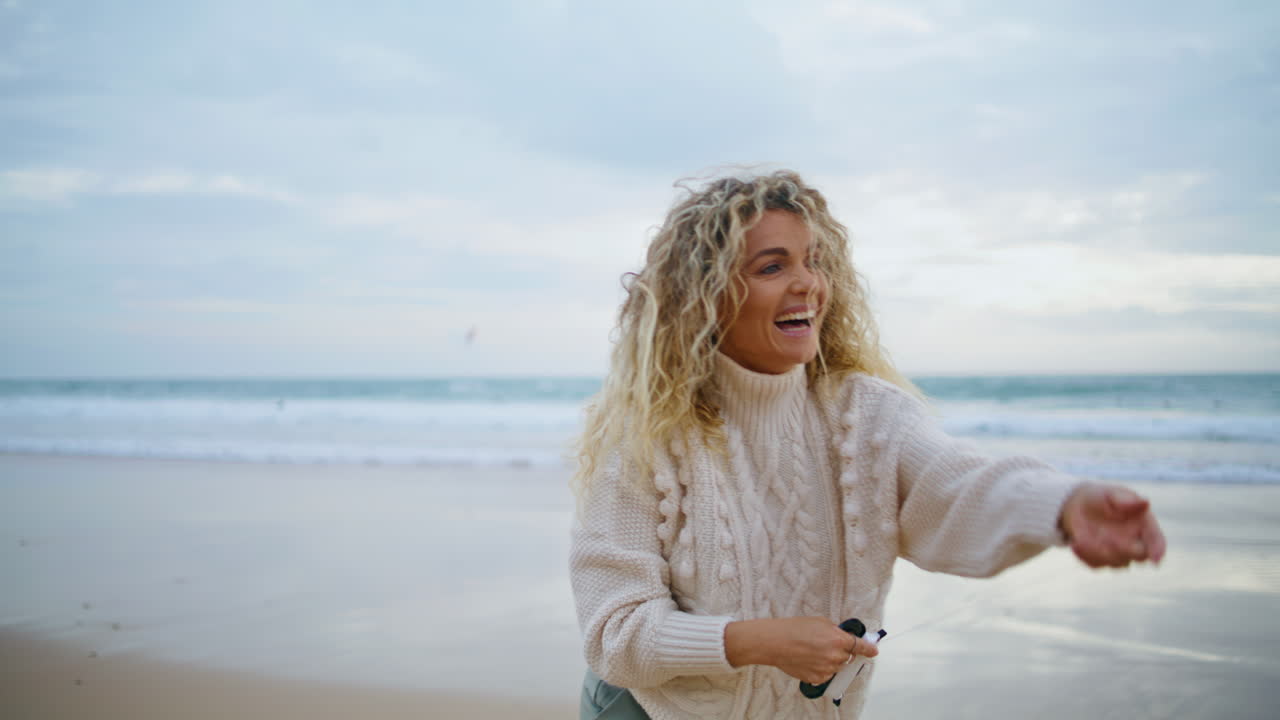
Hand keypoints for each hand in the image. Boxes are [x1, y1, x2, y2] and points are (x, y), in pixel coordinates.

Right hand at [724, 616, 877, 685]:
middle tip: (827, 645)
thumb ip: (836, 630)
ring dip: (832, 660)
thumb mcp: (820, 621)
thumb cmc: (794, 628)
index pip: (861, 646)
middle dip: (843, 651)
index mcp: (838, 640)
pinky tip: (809, 659)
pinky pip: (826, 675)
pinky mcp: (817, 678)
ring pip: (837, 666)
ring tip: (814, 651)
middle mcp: (835, 656)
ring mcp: (827, 669)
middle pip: (849, 657)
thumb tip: (843, 636)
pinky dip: (822, 669)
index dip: (869, 649)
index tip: (874, 651)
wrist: (775, 642)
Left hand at [1060, 483, 1166, 567]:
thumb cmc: (1101, 497)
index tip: (1155, 560)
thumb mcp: (1111, 494)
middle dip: (1124, 550)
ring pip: (1116, 563)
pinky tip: (1075, 543)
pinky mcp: (1101, 560)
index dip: (1158, 551)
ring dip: (1101, 553)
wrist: (1078, 506)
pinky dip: (1085, 556)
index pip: (1157, 541)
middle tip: (1104, 536)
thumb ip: (1126, 500)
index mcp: (1144, 525)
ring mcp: (1118, 554)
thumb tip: (1146, 502)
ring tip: (1082, 538)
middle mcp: (1135, 543)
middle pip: (1138, 556)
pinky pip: (1096, 565)